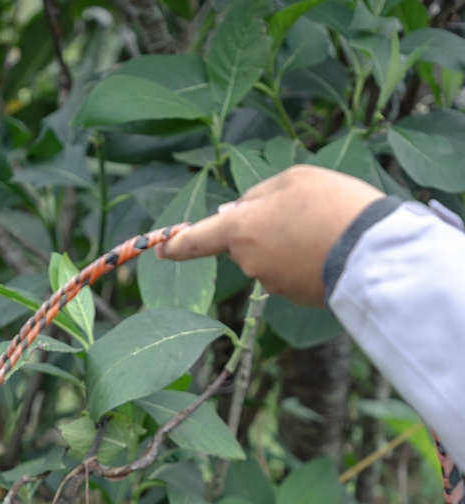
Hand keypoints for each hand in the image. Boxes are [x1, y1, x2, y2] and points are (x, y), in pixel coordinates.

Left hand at [155, 165, 382, 306]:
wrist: (371, 251)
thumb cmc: (331, 205)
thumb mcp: (292, 180)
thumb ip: (257, 196)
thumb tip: (234, 215)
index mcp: (240, 230)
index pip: (197, 239)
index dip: (177, 244)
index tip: (160, 249)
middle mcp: (249, 262)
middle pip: (245, 242)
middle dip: (263, 228)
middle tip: (303, 209)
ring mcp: (273, 284)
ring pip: (270, 256)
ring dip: (288, 242)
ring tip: (325, 226)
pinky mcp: (296, 297)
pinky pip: (292, 272)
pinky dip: (304, 260)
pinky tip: (331, 247)